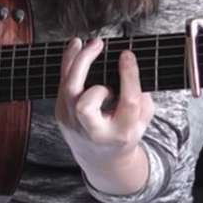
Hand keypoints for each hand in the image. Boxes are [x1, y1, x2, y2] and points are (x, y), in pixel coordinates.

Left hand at [54, 37, 154, 182]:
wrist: (101, 159)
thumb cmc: (123, 133)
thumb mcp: (142, 120)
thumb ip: (140, 96)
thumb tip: (129, 64)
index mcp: (120, 134)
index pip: (127, 103)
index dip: (128, 76)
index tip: (126, 55)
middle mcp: (94, 131)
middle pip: (85, 102)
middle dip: (88, 67)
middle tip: (98, 45)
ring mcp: (73, 123)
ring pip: (68, 89)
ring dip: (75, 62)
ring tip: (87, 43)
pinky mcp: (61, 114)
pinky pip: (62, 84)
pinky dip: (68, 64)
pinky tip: (76, 48)